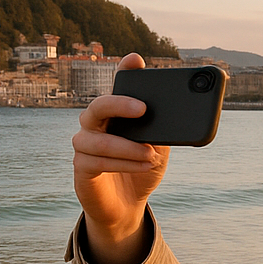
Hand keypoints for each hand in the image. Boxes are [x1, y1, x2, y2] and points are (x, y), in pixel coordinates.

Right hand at [72, 52, 166, 263]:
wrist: (128, 203)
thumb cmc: (142, 167)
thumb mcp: (159, 146)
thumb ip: (163, 128)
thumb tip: (181, 112)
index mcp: (114, 114)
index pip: (116, 86)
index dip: (123, 71)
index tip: (136, 60)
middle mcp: (94, 124)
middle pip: (97, 106)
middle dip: (119, 104)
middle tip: (143, 109)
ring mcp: (84, 146)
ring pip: (98, 140)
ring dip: (128, 147)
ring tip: (153, 154)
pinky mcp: (81, 169)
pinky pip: (96, 161)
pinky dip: (123, 163)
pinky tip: (144, 164)